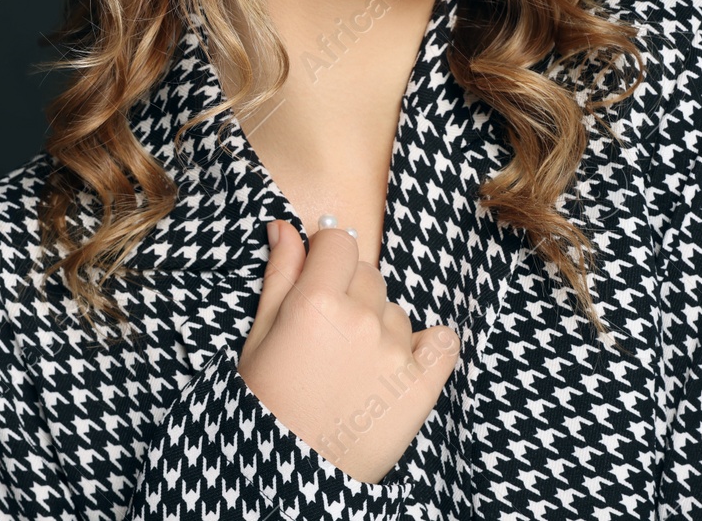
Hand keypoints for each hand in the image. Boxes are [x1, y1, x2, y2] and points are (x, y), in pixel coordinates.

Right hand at [236, 219, 459, 483]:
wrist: (290, 475)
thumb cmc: (265, 406)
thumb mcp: (258, 338)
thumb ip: (279, 276)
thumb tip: (284, 226)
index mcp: (315, 302)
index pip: (339, 241)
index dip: (327, 256)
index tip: (320, 276)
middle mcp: (360, 320)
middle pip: (370, 275)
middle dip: (350, 293)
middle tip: (329, 336)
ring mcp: (395, 352)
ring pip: (397, 311)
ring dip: (380, 327)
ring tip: (351, 368)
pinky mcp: (422, 385)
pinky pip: (443, 340)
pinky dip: (428, 347)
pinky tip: (401, 364)